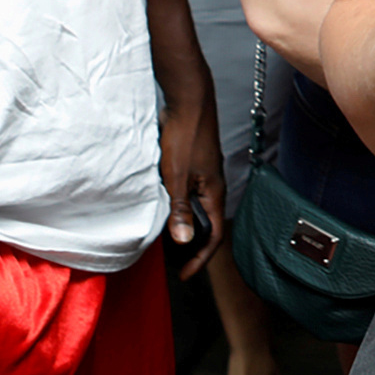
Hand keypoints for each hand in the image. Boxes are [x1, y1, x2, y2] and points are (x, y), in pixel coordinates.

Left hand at [160, 94, 227, 278]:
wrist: (189, 100)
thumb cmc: (187, 134)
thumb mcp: (177, 176)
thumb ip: (180, 208)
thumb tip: (182, 240)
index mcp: (214, 192)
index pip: (214, 236)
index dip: (200, 259)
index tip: (184, 274)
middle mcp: (212, 187)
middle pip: (206, 225)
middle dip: (190, 246)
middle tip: (172, 262)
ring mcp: (203, 175)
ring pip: (196, 210)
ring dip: (182, 226)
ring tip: (163, 238)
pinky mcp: (193, 165)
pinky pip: (188, 195)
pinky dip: (177, 207)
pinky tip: (160, 206)